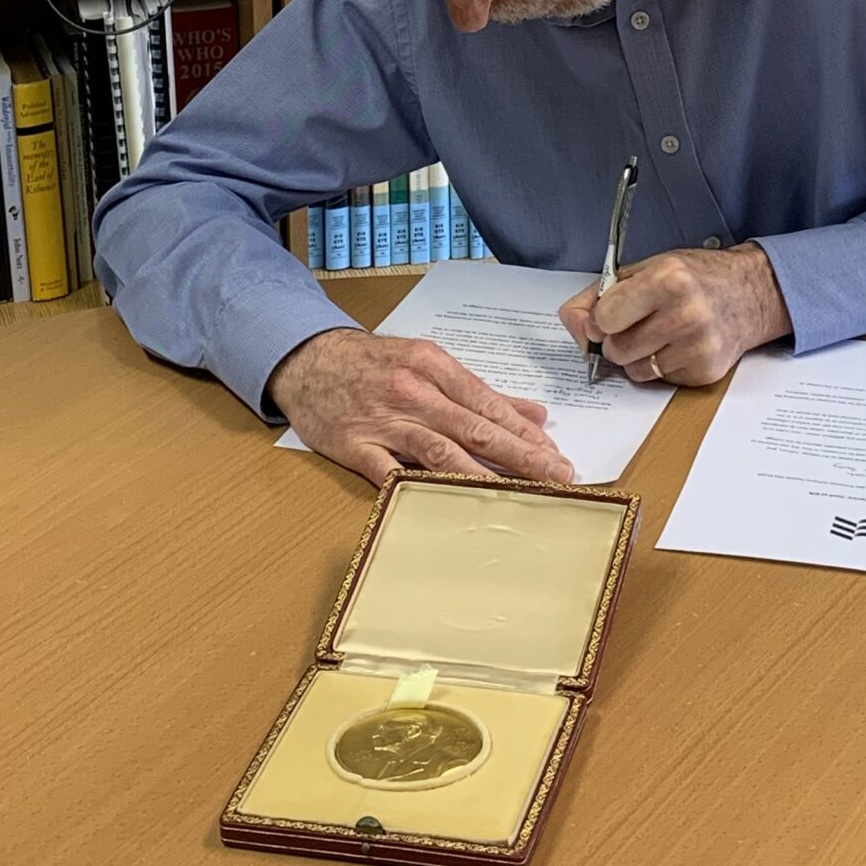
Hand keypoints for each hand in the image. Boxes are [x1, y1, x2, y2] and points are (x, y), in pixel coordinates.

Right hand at [269, 329, 576, 486]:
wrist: (307, 359)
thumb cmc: (373, 363)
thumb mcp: (427, 362)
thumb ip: (479, 391)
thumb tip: (535, 414)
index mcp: (433, 366)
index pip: (488, 403)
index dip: (524, 432)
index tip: (556, 453)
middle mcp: (413, 392)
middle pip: (475, 428)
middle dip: (521, 455)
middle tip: (557, 476)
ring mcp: (384, 421)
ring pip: (441, 451)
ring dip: (484, 475)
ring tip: (520, 493)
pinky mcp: (356, 446)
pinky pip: (390, 472)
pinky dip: (417, 488)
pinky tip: (445, 506)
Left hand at [558, 245, 790, 388]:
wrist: (751, 293)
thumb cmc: (693, 277)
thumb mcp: (645, 268)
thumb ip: (599, 295)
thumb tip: (574, 326)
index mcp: (667, 279)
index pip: (604, 319)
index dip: (601, 320)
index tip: (613, 313)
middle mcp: (685, 313)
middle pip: (616, 350)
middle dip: (619, 339)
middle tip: (640, 322)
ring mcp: (699, 346)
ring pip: (634, 371)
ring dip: (638, 356)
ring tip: (661, 333)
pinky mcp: (706, 371)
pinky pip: (659, 381)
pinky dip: (662, 367)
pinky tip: (680, 346)